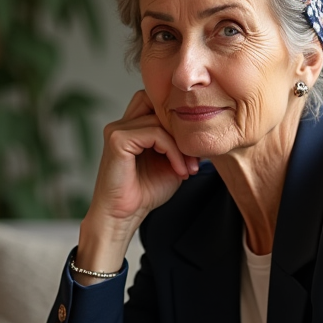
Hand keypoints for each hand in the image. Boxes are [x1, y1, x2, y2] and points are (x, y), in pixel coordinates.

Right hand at [90, 90, 198, 230]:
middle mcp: (122, 124)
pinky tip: (179, 171)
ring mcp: (117, 130)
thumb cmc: (145, 193)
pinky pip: (155, 134)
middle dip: (181, 130)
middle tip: (194, 158)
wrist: (123, 217)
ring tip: (188, 168)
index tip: (194, 153)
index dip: (180, 123)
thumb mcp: (172, 163)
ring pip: (161, 122)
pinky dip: (173, 151)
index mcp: (132, 128)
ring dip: (181, 146)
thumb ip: (181, 144)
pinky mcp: (117, 139)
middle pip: (159, 105)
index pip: (159, 105)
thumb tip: (204, 130)